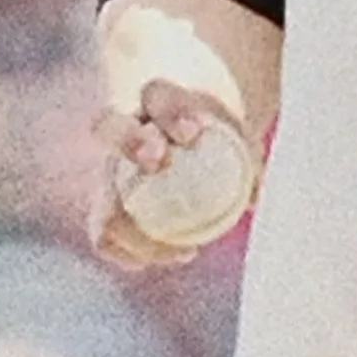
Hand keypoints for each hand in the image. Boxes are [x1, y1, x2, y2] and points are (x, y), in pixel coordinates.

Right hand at [87, 78, 257, 270]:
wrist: (186, 138)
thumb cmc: (216, 137)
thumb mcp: (236, 139)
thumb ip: (247, 162)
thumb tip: (254, 196)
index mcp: (156, 101)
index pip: (157, 95)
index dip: (171, 112)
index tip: (193, 132)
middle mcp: (122, 130)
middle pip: (107, 126)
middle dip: (130, 141)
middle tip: (157, 161)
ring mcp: (108, 169)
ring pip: (101, 194)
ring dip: (131, 225)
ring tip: (180, 249)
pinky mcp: (105, 205)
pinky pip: (103, 235)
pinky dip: (126, 251)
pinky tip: (156, 261)